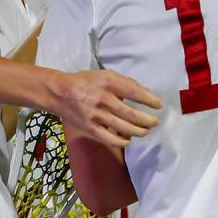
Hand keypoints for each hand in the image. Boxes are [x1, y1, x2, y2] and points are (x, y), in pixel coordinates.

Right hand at [37, 70, 160, 147]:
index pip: (135, 92)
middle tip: (156, 122)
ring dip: (139, 131)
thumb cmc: (86, 82)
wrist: (59, 93)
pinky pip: (109, 139)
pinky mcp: (89, 128)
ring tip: (146, 130)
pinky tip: (129, 140)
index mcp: (108, 82)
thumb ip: (126, 83)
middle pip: (131, 114)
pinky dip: (122, 141)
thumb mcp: (106, 75)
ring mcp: (96, 115)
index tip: (159, 105)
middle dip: (148, 120)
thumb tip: (147, 93)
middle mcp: (103, 99)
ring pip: (123, 128)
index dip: (149, 100)